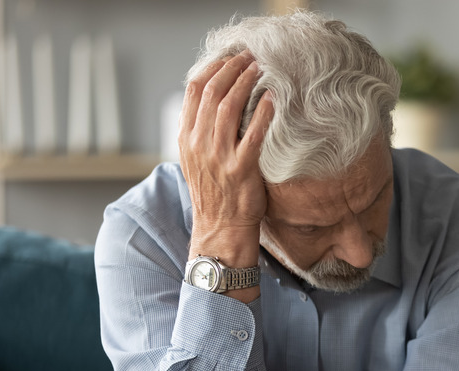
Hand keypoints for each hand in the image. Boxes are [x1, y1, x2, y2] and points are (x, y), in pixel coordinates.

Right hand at [179, 52, 273, 266]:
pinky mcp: (241, 169)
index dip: (212, 67)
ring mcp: (218, 156)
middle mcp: (198, 144)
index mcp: (186, 137)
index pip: (193, 90)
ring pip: (229, 107)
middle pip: (212, 92)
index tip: (229, 56)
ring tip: (260, 68)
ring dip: (246, 83)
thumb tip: (214, 98)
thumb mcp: (196, 158)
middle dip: (232, 68)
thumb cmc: (215, 191)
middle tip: (249, 56)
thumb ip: (201, 130)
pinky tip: (273, 98)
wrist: (221, 227)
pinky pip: (253, 133)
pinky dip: (263, 112)